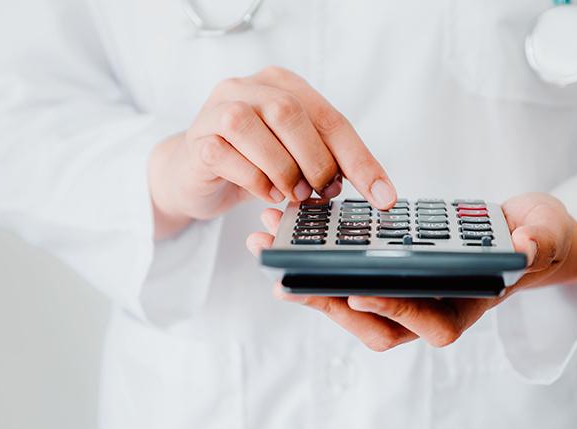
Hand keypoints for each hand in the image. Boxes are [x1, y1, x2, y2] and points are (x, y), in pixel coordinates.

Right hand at [148, 66, 396, 238]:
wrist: (194, 174)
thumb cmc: (252, 162)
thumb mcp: (295, 156)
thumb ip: (328, 160)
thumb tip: (376, 190)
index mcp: (283, 85)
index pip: (330, 118)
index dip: (359, 159)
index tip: (382, 195)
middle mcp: (248, 87)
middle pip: (289, 112)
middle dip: (315, 160)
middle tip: (322, 192)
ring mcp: (217, 110)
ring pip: (251, 126)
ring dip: (282, 169)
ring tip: (294, 196)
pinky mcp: (197, 139)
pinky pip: (224, 154)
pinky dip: (253, 180)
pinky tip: (265, 194)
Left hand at [247, 193, 576, 350]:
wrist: (521, 232)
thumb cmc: (535, 240)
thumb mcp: (544, 237)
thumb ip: (536, 243)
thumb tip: (525, 245)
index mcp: (461, 309)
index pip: (424, 320)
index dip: (394, 309)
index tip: (360, 293)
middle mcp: (426, 309)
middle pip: (370, 318)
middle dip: (326, 299)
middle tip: (284, 276)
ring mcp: (402, 293)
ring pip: (347, 297)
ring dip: (305, 276)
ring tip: (269, 242)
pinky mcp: (385, 272)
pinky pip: (344, 272)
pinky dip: (314, 256)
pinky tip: (289, 229)